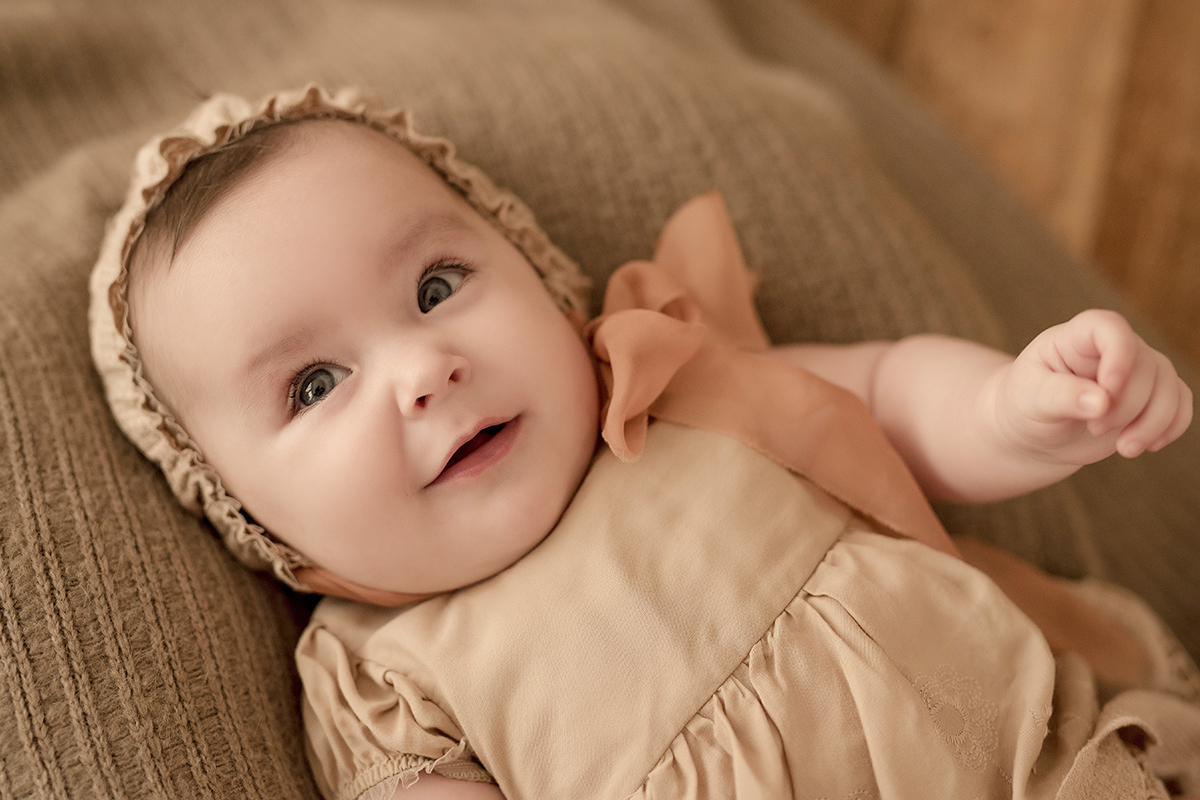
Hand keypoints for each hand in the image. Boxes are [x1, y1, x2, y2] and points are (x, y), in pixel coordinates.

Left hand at [995, 309, 1191, 465]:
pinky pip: (1180, 403)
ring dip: (1153, 422)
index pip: (1110, 328)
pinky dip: (1172, 426)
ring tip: (1125, 449)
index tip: (1107, 391)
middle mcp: (1112, 348)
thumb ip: (1061, 395)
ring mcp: (1136, 371)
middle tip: (1094, 429)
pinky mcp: (1150, 397)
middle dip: (1126, 405)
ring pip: (1169, 387)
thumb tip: (1100, 402)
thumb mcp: (1030, 399)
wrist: (1033, 432)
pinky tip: (1149, 446)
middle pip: (1145, 367)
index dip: (1118, 356)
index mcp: (1078, 337)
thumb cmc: (1024, 406)